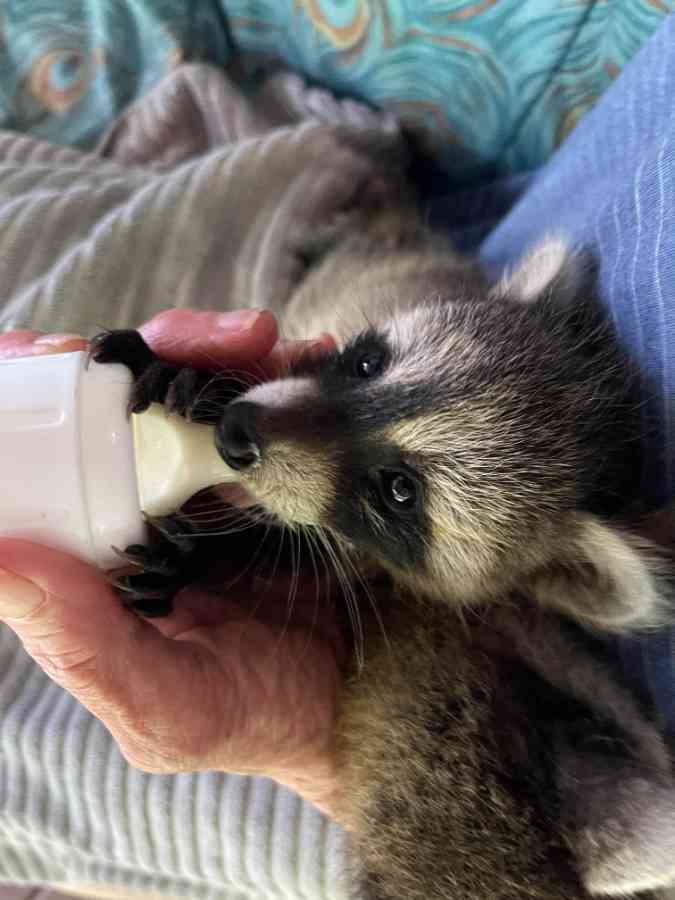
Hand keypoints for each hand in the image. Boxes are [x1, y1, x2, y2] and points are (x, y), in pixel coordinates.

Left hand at [0, 310, 342, 818]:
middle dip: (142, 351)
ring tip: (261, 341)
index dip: (33, 392)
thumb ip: (83, 645)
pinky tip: (310, 356)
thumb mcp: (168, 706)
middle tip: (187, 339)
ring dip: (217, 344)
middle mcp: (146, 502)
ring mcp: (212, 477)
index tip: (44, 351)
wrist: (369, 696)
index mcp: (95, 552)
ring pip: (192, 380)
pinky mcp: (275, 461)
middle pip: (119, 398)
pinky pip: (268, 394)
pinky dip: (284, 363)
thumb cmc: (258, 713)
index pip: (43, 459)